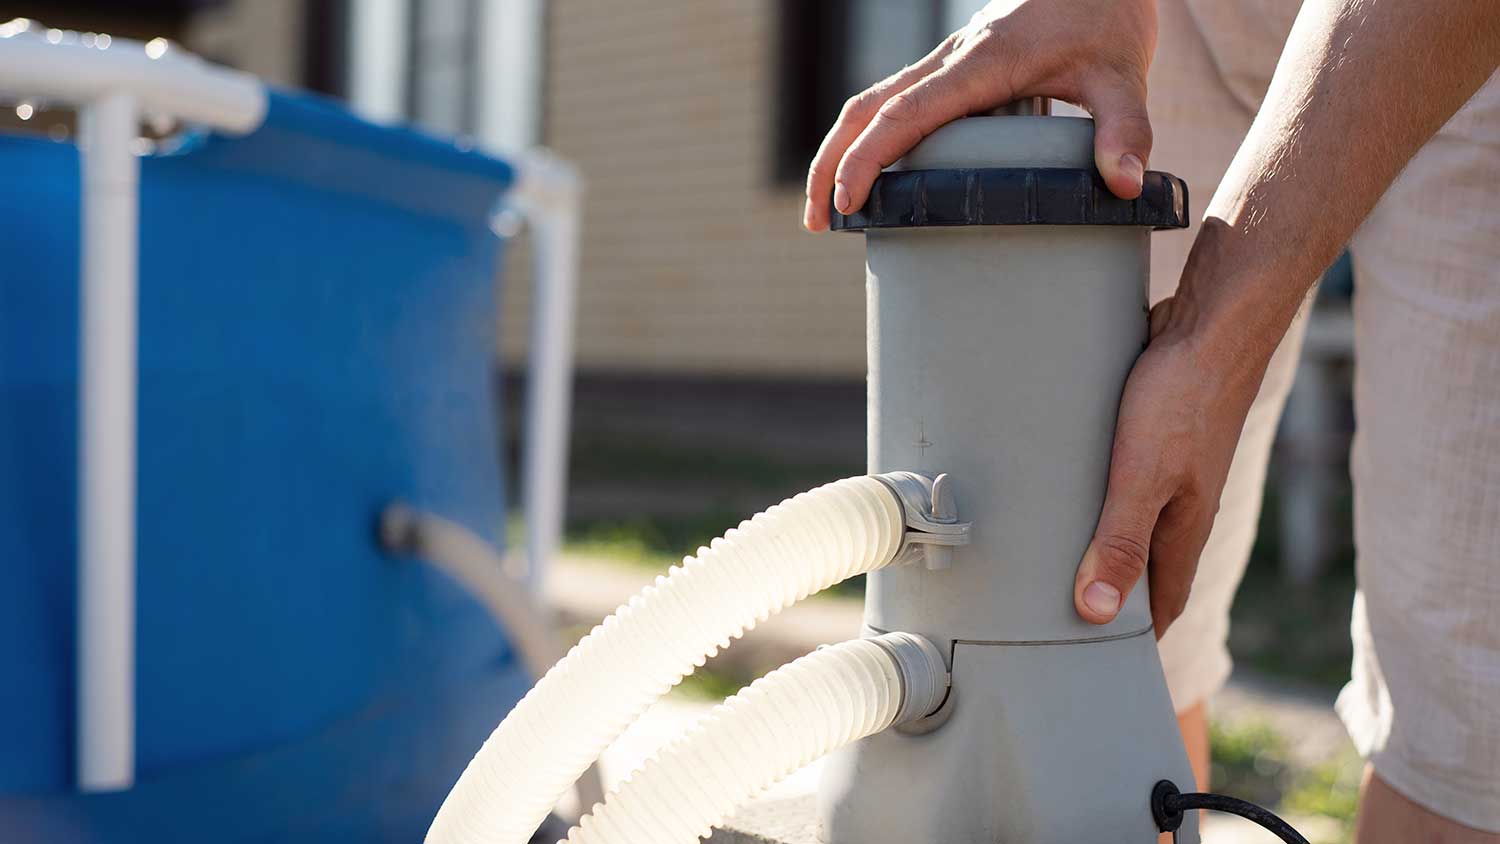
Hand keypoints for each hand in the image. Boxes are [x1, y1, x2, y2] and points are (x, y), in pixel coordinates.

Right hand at [803, 0, 1157, 231]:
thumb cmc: (1109, 19)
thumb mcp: (1125, 75)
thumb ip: (1125, 128)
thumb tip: (1123, 184)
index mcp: (982, 62)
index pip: (906, 112)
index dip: (869, 157)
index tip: (849, 202)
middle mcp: (952, 58)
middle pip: (866, 107)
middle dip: (831, 163)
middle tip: (816, 222)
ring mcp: (947, 61)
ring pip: (871, 102)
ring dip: (839, 151)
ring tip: (828, 209)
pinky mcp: (953, 68)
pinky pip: (895, 101)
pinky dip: (868, 139)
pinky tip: (873, 176)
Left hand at [1070, 290, 1267, 635]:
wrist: (1211, 325)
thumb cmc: (1182, 398)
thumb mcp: (1143, 476)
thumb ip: (1121, 541)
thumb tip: (1095, 612)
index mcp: (1184, 528)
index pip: (1160, 604)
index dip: (1132, 638)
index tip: (1099, 665)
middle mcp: (1181, 505)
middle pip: (1144, 566)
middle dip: (1110, 594)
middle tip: (1057, 616)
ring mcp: (1170, 469)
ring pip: (1132, 520)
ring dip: (1101, 542)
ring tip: (1049, 559)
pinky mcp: (1152, 435)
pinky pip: (1122, 480)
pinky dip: (1095, 496)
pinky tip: (1061, 489)